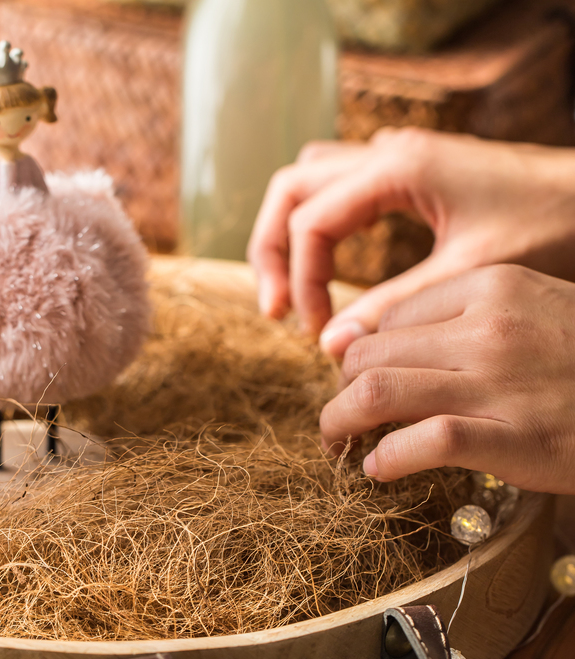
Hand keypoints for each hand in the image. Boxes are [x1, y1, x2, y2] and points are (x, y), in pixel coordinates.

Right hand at [247, 128, 574, 355]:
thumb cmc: (550, 224)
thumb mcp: (468, 274)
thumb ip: (394, 306)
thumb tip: (330, 344)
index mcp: (396, 169)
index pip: (310, 223)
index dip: (301, 281)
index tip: (315, 331)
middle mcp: (385, 153)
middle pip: (290, 190)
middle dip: (272, 251)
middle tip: (276, 309)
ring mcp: (393, 156)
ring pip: (306, 181)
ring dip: (287, 232)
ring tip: (288, 288)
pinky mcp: (404, 170)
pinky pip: (336, 186)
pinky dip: (317, 222)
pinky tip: (327, 259)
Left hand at [318, 264, 574, 493]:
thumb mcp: (531, 309)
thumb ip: (461, 318)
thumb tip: (380, 345)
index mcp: (488, 286)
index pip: (388, 319)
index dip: (362, 354)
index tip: (357, 381)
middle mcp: (486, 328)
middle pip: (369, 355)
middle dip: (340, 390)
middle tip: (338, 418)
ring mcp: (497, 383)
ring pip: (376, 393)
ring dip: (338, 424)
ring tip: (336, 444)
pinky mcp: (511, 437)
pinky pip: (419, 444)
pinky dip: (385, 460)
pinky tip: (379, 469)